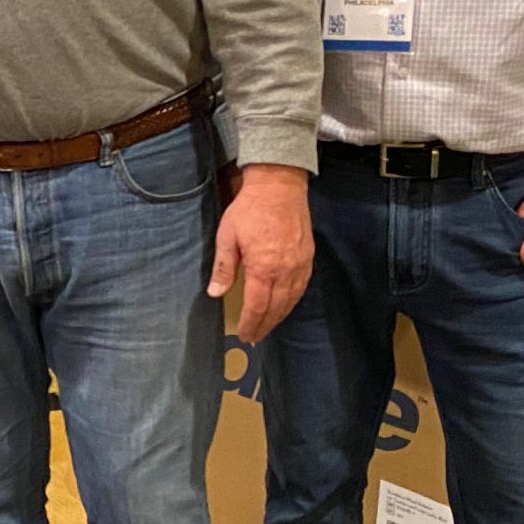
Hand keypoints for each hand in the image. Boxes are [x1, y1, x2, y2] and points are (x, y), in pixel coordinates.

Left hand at [208, 163, 312, 343]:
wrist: (279, 186)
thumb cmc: (249, 210)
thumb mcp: (228, 236)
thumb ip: (224, 267)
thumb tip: (215, 293)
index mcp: (264, 268)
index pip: (257, 306)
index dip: (251, 323)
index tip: (244, 335)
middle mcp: (285, 271)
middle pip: (276, 307)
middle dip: (265, 325)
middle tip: (256, 337)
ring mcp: (300, 265)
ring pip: (292, 299)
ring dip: (280, 316)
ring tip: (268, 326)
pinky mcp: (308, 257)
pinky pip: (302, 286)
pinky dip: (293, 300)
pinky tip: (286, 304)